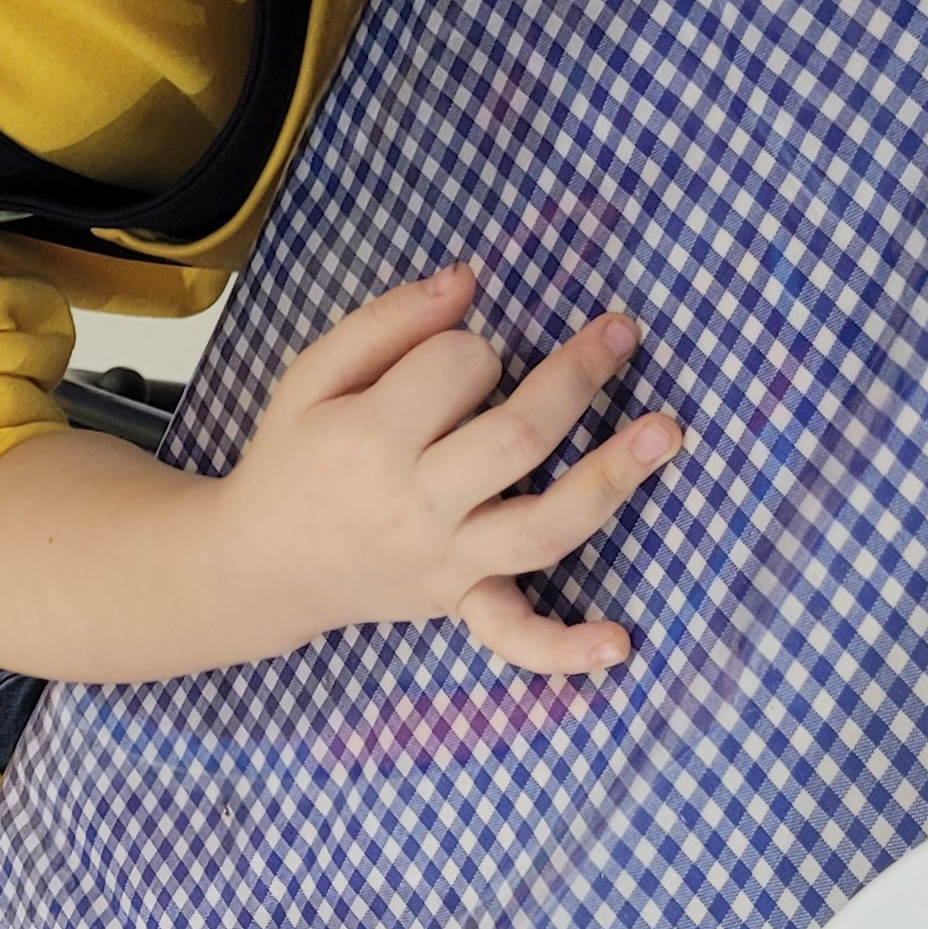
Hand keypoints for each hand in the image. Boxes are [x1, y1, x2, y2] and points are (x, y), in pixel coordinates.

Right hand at [212, 265, 684, 675]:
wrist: (263, 564)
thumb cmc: (296, 459)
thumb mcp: (312, 375)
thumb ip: (386, 321)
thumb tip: (468, 280)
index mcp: (369, 440)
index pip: (459, 368)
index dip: (473, 346)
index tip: (461, 353)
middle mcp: (414, 507)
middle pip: (519, 437)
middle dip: (578, 375)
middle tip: (622, 331)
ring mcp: (446, 562)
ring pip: (544, 527)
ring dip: (611, 480)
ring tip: (665, 434)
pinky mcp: (460, 601)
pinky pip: (514, 636)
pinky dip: (566, 648)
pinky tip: (620, 644)